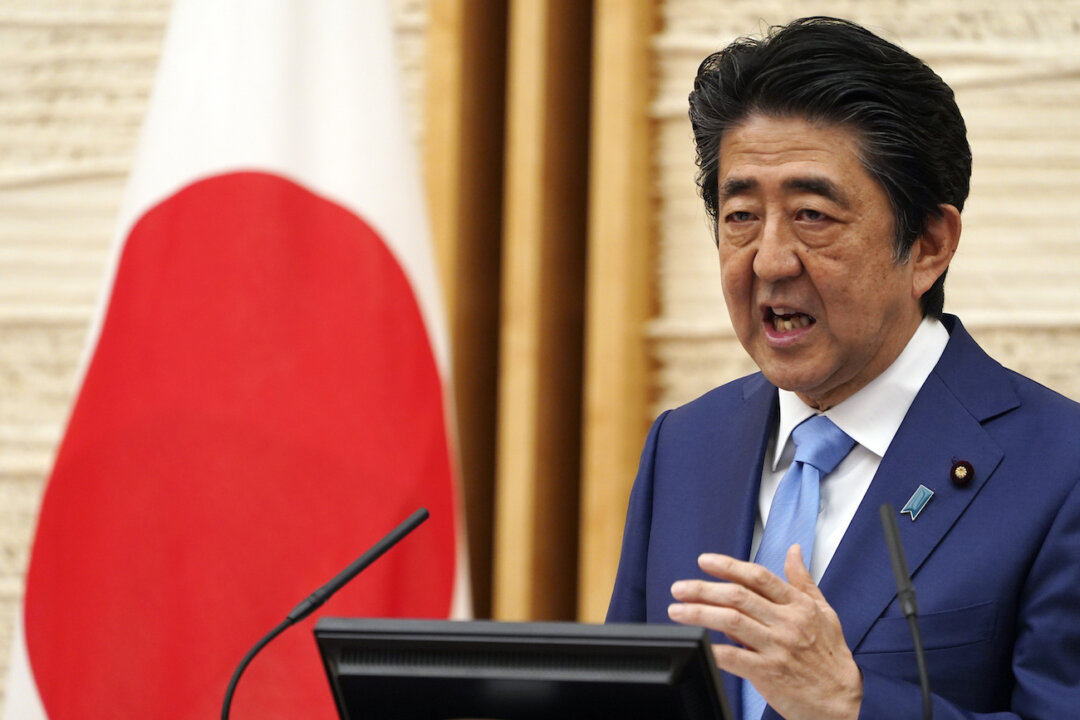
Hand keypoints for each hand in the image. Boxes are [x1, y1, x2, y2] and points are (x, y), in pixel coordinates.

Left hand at [668, 545, 861, 719]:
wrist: (845, 701)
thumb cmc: (832, 658)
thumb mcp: (824, 612)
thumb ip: (803, 581)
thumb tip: (794, 551)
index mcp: (798, 605)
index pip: (758, 577)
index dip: (728, 566)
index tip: (704, 561)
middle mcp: (786, 623)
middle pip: (738, 596)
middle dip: (703, 589)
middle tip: (679, 588)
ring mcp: (777, 647)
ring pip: (730, 621)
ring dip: (699, 614)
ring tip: (677, 610)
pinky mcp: (769, 673)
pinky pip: (734, 657)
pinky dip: (713, 648)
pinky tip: (697, 642)